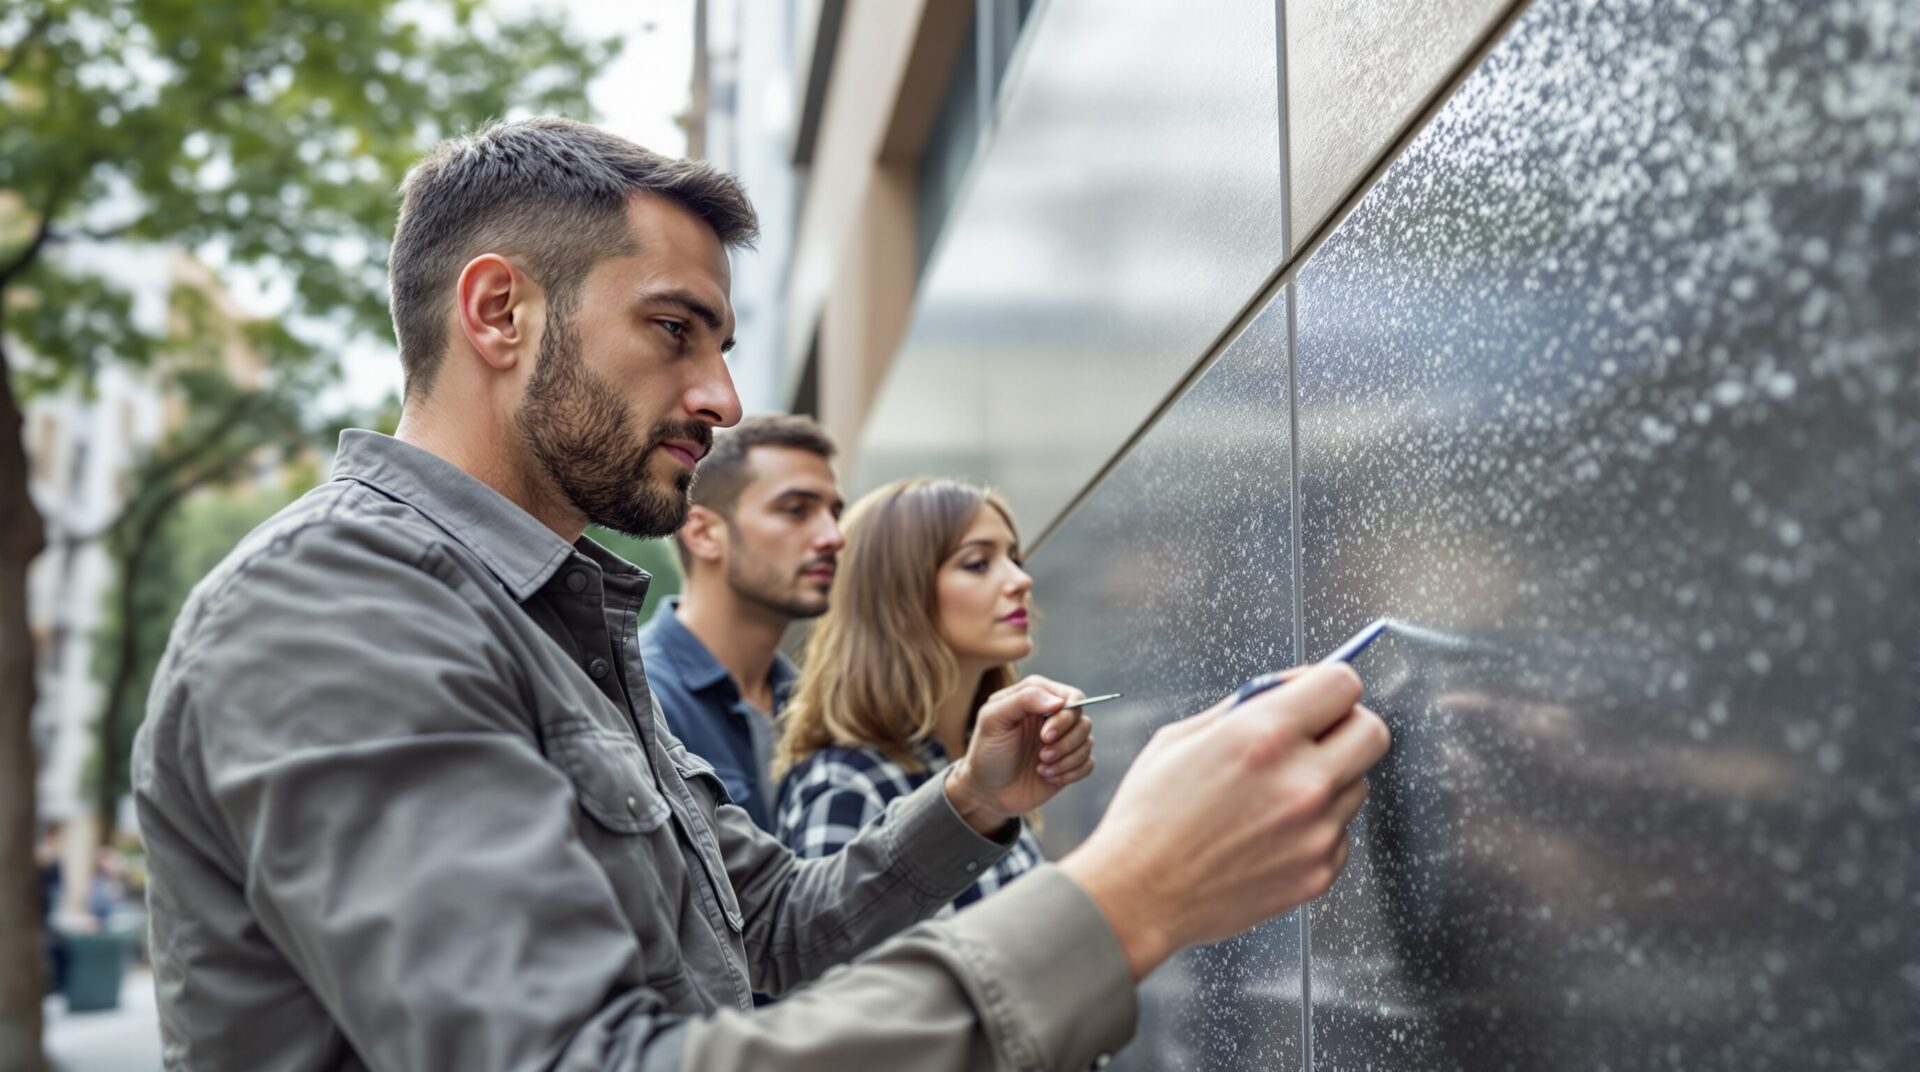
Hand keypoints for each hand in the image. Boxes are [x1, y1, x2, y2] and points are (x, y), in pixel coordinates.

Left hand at [945, 675, 1094, 834]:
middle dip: (1065, 741)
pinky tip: (1048, 776)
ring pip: (1087, 742)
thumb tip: (1059, 701)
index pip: (1071, 696)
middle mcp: (1052, 717)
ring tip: (1041, 767)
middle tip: (1042, 755)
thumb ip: (1023, 699)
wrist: (987, 792)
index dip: (1064, 716)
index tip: (1044, 735)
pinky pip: (1088, 764)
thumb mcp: (993, 719)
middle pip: (1083, 720)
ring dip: (1066, 759)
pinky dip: (1071, 773)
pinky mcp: (1068, 763)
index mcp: (1036, 698)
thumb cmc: (987, 752)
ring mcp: (1062, 740)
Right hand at [1059, 663, 1389, 979]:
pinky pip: (1340, 832)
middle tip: (1316, 737)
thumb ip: (1243, 708)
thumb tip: (1291, 688)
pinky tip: (1269, 834)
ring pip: (1358, 785)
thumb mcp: (1182, 738)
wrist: (1139, 894)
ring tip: (1275, 795)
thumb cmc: (1150, 815)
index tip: (1317, 696)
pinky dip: (1316, 828)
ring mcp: (1317, 831)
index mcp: (1265, 734)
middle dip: (1347, 726)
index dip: (1330, 685)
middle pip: (1372, 732)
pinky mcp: (1320, 872)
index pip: (1343, 685)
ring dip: (1330, 780)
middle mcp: (1302, 780)